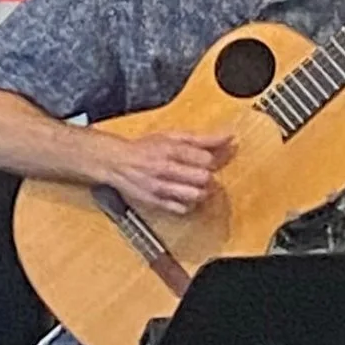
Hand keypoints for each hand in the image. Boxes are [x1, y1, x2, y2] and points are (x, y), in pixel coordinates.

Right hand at [102, 131, 231, 216]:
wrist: (116, 162)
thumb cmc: (146, 147)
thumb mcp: (173, 136)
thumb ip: (202, 138)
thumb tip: (229, 137)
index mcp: (171, 150)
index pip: (205, 159)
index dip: (213, 160)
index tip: (210, 159)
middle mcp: (165, 169)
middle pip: (203, 178)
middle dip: (208, 176)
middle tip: (203, 173)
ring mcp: (160, 188)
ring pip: (195, 195)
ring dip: (201, 191)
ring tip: (196, 185)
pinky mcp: (155, 202)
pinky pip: (181, 208)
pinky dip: (189, 204)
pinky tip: (186, 196)